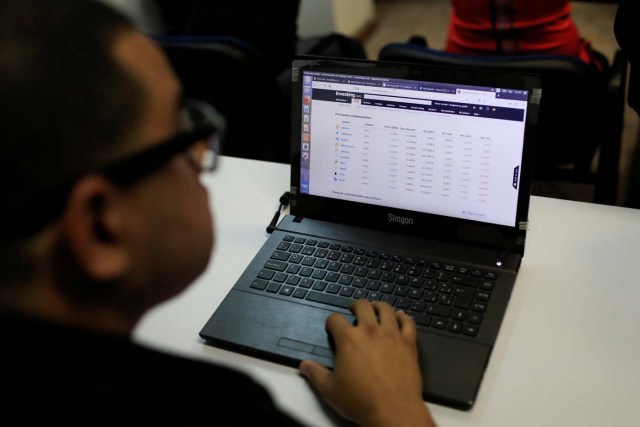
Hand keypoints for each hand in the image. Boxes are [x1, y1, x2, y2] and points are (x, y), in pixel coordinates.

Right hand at [299, 300, 435, 426]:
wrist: (393, 409)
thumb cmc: (360, 400)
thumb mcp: (329, 389)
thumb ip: (315, 374)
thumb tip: (304, 365)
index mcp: (348, 339)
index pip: (335, 319)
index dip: (331, 321)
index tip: (332, 327)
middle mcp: (370, 331)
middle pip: (362, 306)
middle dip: (355, 306)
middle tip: (354, 310)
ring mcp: (391, 334)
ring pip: (386, 309)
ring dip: (379, 306)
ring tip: (376, 309)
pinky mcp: (409, 342)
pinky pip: (408, 322)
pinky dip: (404, 317)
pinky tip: (400, 317)